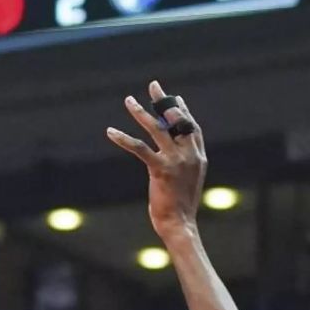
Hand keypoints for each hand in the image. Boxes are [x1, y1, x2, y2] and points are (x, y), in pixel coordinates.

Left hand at [106, 81, 207, 237]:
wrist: (180, 224)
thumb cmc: (180, 205)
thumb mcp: (187, 180)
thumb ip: (184, 163)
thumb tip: (175, 152)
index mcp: (198, 157)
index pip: (192, 127)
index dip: (183, 111)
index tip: (174, 97)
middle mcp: (190, 155)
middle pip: (177, 120)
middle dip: (164, 101)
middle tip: (153, 85)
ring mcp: (177, 161)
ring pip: (157, 129)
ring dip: (140, 113)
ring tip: (128, 100)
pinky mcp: (160, 169)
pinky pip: (139, 148)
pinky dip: (124, 138)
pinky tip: (110, 131)